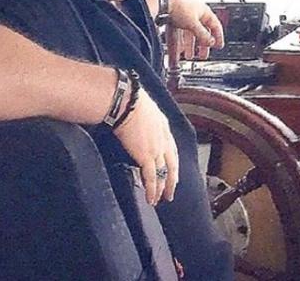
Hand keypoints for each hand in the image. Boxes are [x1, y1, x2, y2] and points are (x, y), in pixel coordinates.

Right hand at [113, 88, 178, 205]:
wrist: (127, 102)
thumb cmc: (131, 100)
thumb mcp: (145, 108)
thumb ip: (146, 119)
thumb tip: (137, 122)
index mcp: (164, 127)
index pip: (172, 149)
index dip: (172, 162)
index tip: (172, 171)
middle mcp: (164, 140)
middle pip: (172, 165)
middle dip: (172, 180)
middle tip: (170, 192)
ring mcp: (156, 150)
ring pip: (163, 174)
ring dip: (162, 189)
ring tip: (159, 199)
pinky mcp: (146, 157)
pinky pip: (152, 178)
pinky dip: (152, 190)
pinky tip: (151, 198)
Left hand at [167, 0, 223, 59]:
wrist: (162, 1)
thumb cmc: (179, 7)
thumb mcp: (194, 24)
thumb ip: (203, 35)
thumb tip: (211, 42)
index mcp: (203, 11)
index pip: (215, 25)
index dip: (218, 37)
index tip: (218, 46)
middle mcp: (194, 12)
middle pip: (200, 32)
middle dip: (201, 45)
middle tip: (203, 55)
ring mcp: (183, 15)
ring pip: (187, 34)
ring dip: (188, 47)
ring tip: (188, 57)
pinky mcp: (172, 18)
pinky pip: (177, 34)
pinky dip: (177, 44)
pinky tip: (176, 52)